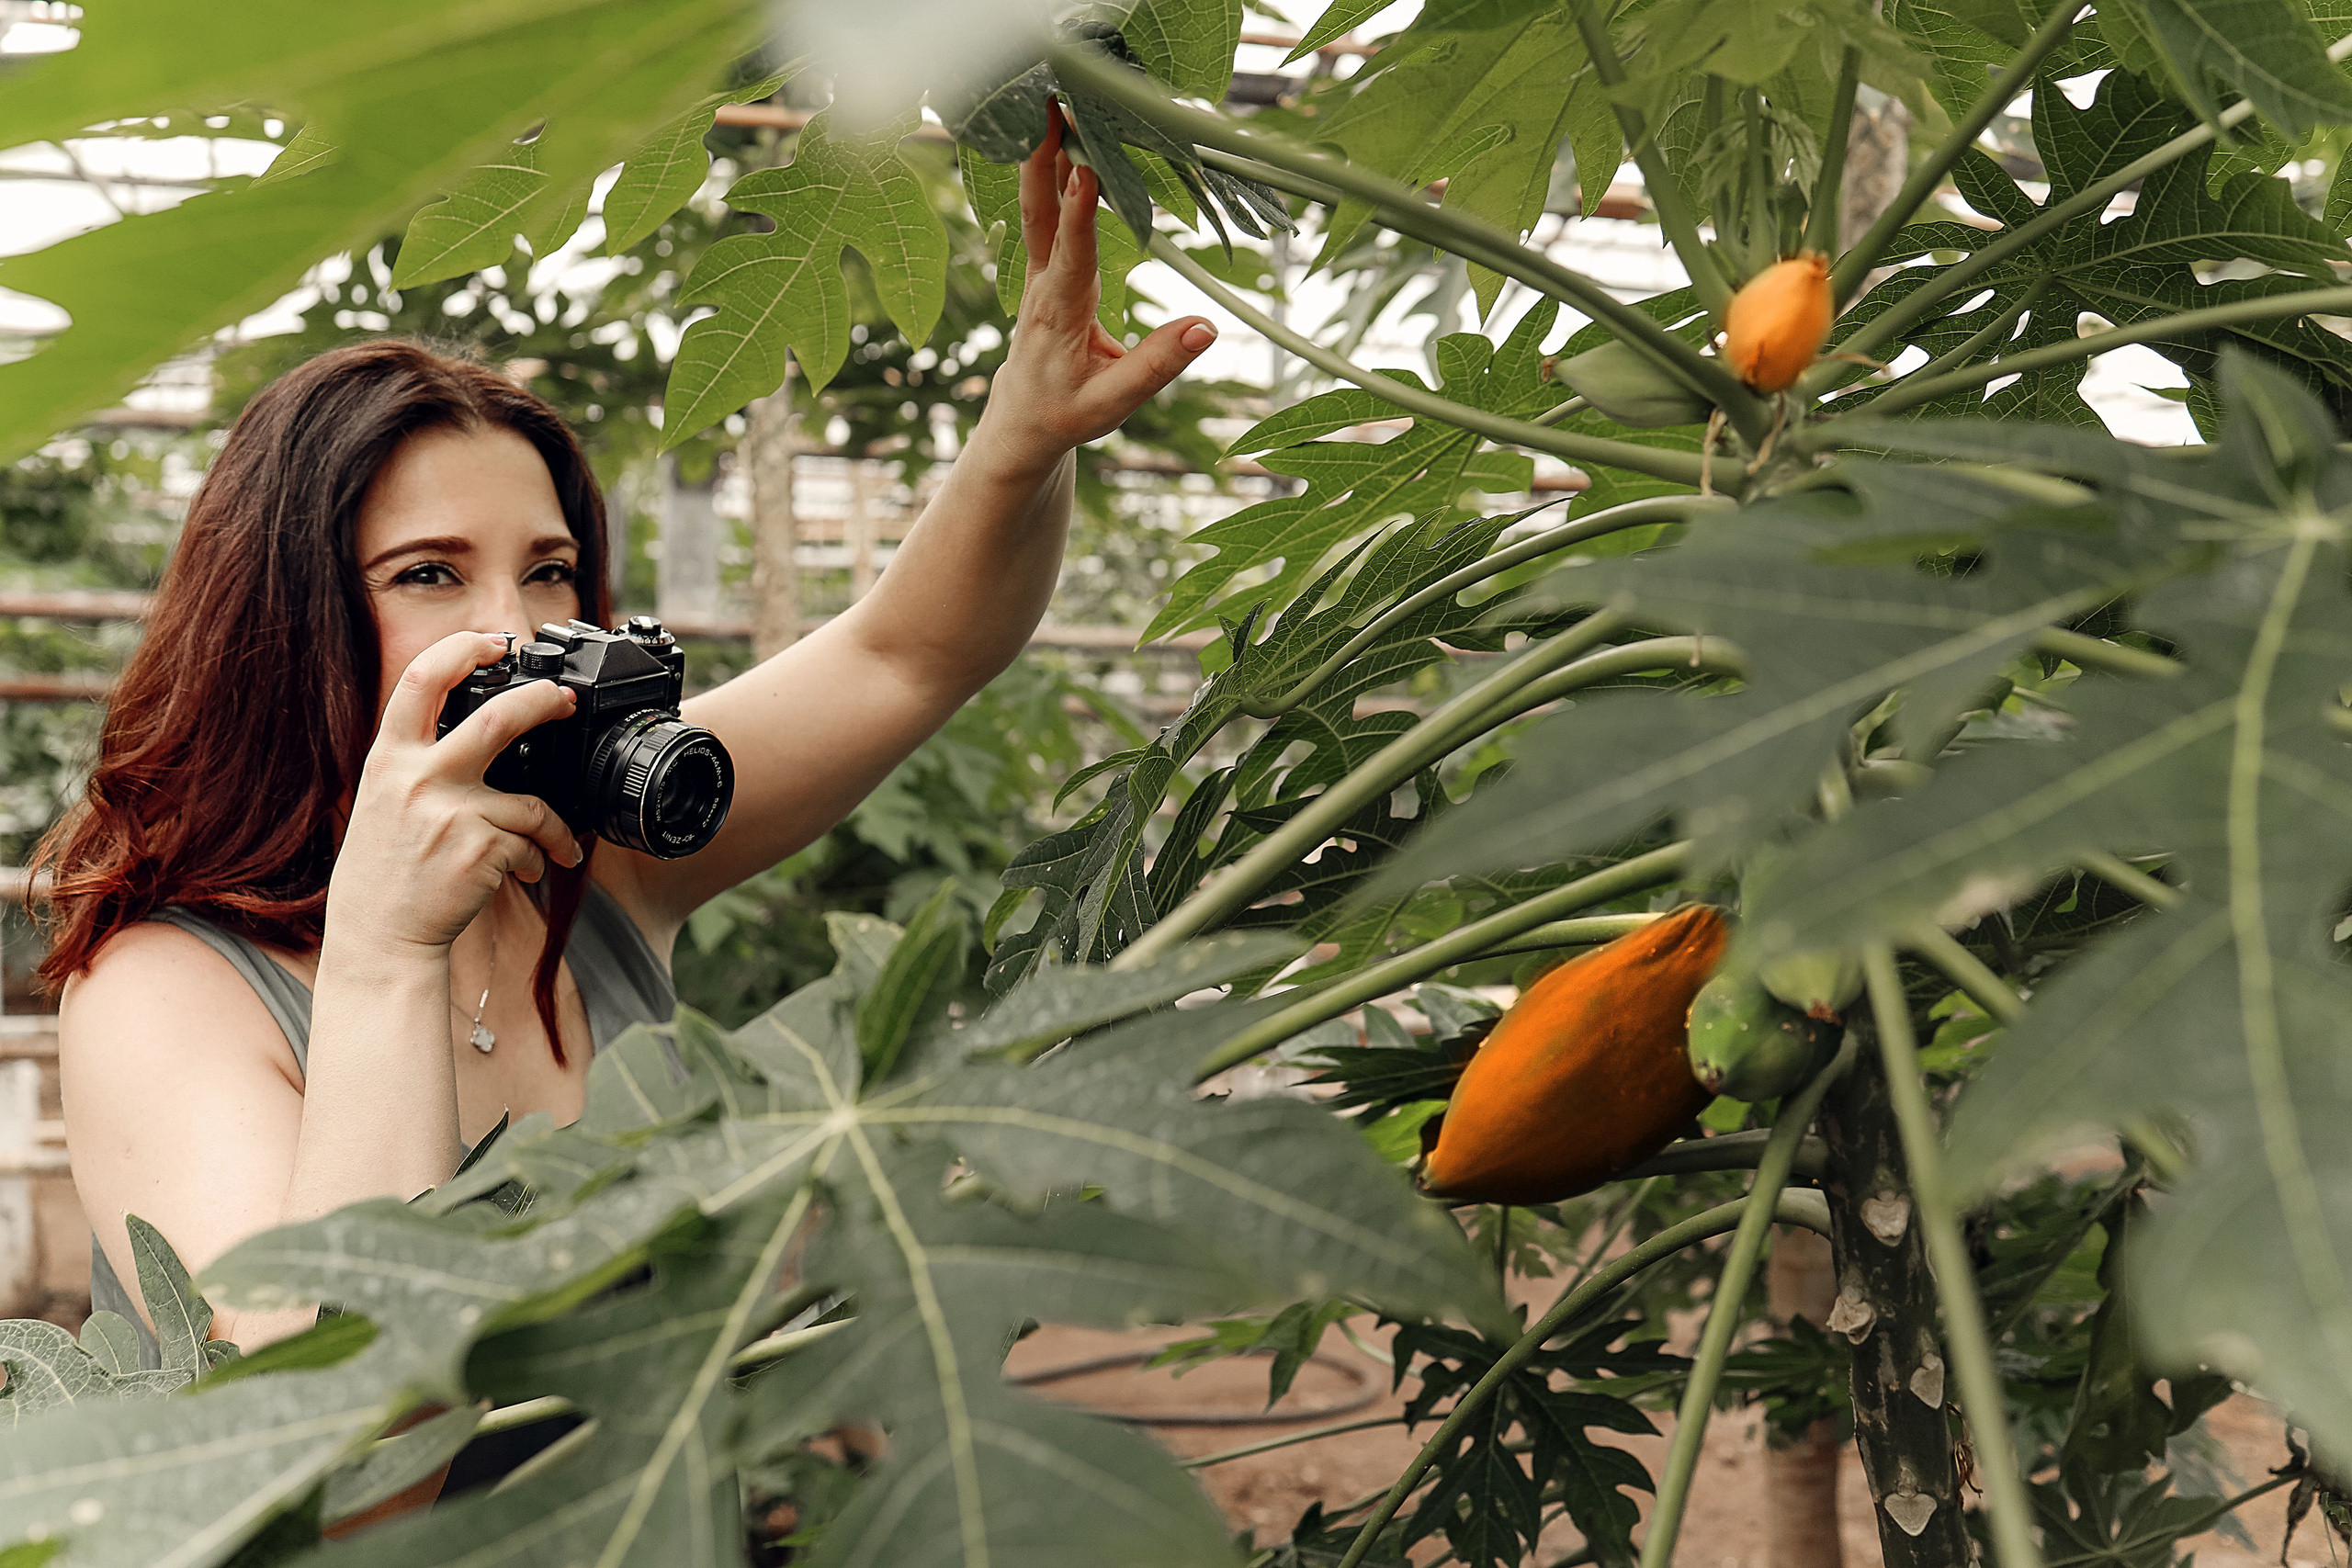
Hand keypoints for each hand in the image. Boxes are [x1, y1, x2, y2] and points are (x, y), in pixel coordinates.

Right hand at [327, 631, 584, 954]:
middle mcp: (416, 779)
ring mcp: (450, 813)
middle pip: (497, 719)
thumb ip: (420, 762)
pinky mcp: (479, 849)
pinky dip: (543, 856)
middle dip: (543, 702)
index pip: (421, 680)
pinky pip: (532, 840)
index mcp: (389, 758)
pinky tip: (533, 870)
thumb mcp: (385, 800)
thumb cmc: (387, 870)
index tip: (496, 642)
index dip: (462, 649)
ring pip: (532, 799)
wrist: (379, 936)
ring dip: (557, 824)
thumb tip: (480, 729)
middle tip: (565, 700)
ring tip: (559, 840)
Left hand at [973, 103, 1218, 476]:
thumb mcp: (1114, 403)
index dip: (1081, 208)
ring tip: (1054, 99)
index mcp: (1059, 312)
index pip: (1073, 252)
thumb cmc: (1066, 413)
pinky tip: (1062, 135)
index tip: (1089, 163)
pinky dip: (1052, 170)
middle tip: (1049, 104)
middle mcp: (1044, 282)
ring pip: (1037, 202)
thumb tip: (1205, 328)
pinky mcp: (1046, 266)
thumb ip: (1158, 365)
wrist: (1021, 422)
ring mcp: (1039, 271)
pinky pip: (1046, 209)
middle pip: (1039, 209)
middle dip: (1043, 155)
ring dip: (1044, 150)